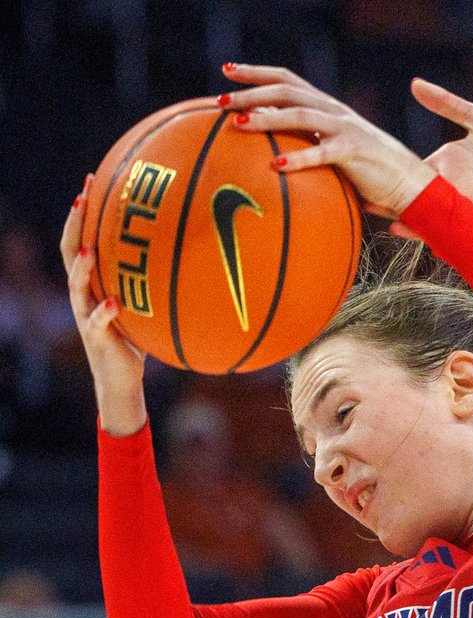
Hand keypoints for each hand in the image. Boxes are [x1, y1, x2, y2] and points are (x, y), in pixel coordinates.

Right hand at [58, 177, 147, 436]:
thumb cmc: (139, 339)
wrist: (122, 379)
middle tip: (82, 196)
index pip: (82, 238)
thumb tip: (197, 255)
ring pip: (75, 284)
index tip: (93, 179)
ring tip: (89, 249)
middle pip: (70, 251)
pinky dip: (105, 312)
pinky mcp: (97, 338)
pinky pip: (97, 322)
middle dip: (75, 223)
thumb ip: (159, 282)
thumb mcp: (148, 305)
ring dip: (81, 266)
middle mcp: (84, 294)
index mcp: (94, 282)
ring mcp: (86, 315)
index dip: (84, 211)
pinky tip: (114, 302)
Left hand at [220, 64, 434, 216]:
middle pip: (287, 91)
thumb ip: (313, 148)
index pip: (289, 81)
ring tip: (237, 124)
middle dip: (251, 92)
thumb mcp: (339, 157)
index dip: (257, 73)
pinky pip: (321, 152)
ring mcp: (346, 130)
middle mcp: (336, 112)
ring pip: (299, 115)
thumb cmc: (375, 178)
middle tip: (220, 99)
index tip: (227, 71)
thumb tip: (275, 158)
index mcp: (330, 109)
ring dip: (265, 118)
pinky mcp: (355, 153)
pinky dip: (297, 158)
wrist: (414, 186)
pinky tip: (274, 166)